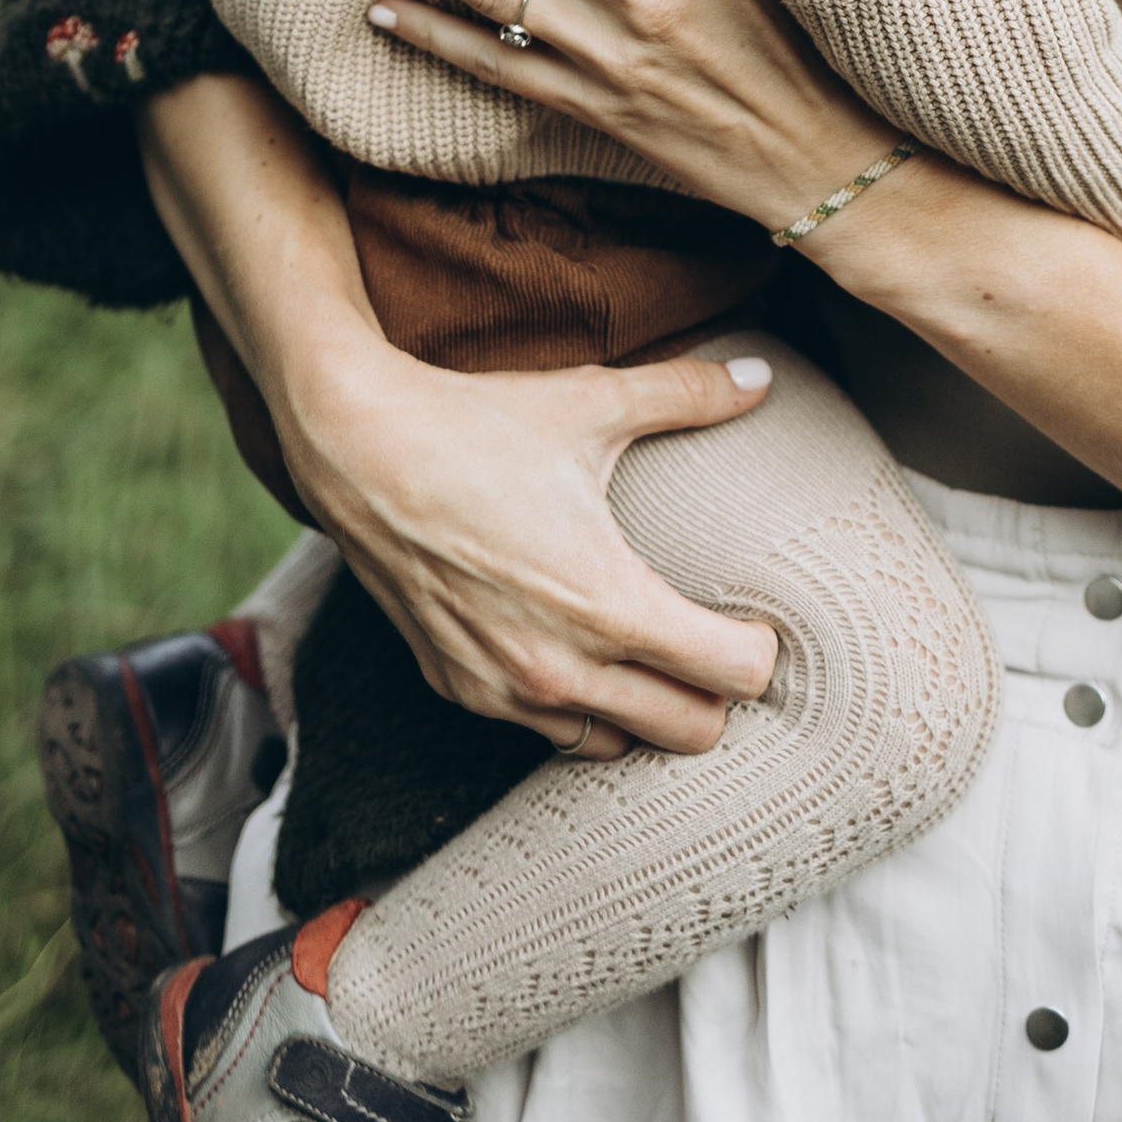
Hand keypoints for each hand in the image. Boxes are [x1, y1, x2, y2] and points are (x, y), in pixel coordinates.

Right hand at [138, 64, 780, 762]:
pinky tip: (585, 654)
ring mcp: (506, 691)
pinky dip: (582, 709)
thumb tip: (764, 377)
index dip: (763, 648)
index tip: (756, 614)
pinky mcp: (461, 691)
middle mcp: (561, 666)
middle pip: (692, 731)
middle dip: (717, 690)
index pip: (733, 674)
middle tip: (714, 636)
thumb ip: (688, 394)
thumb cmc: (479, 425)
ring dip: (648, 708)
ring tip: (655, 651)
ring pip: (619, 745)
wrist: (357, 450)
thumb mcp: (592, 402)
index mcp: (608, 603)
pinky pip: (551, 732)